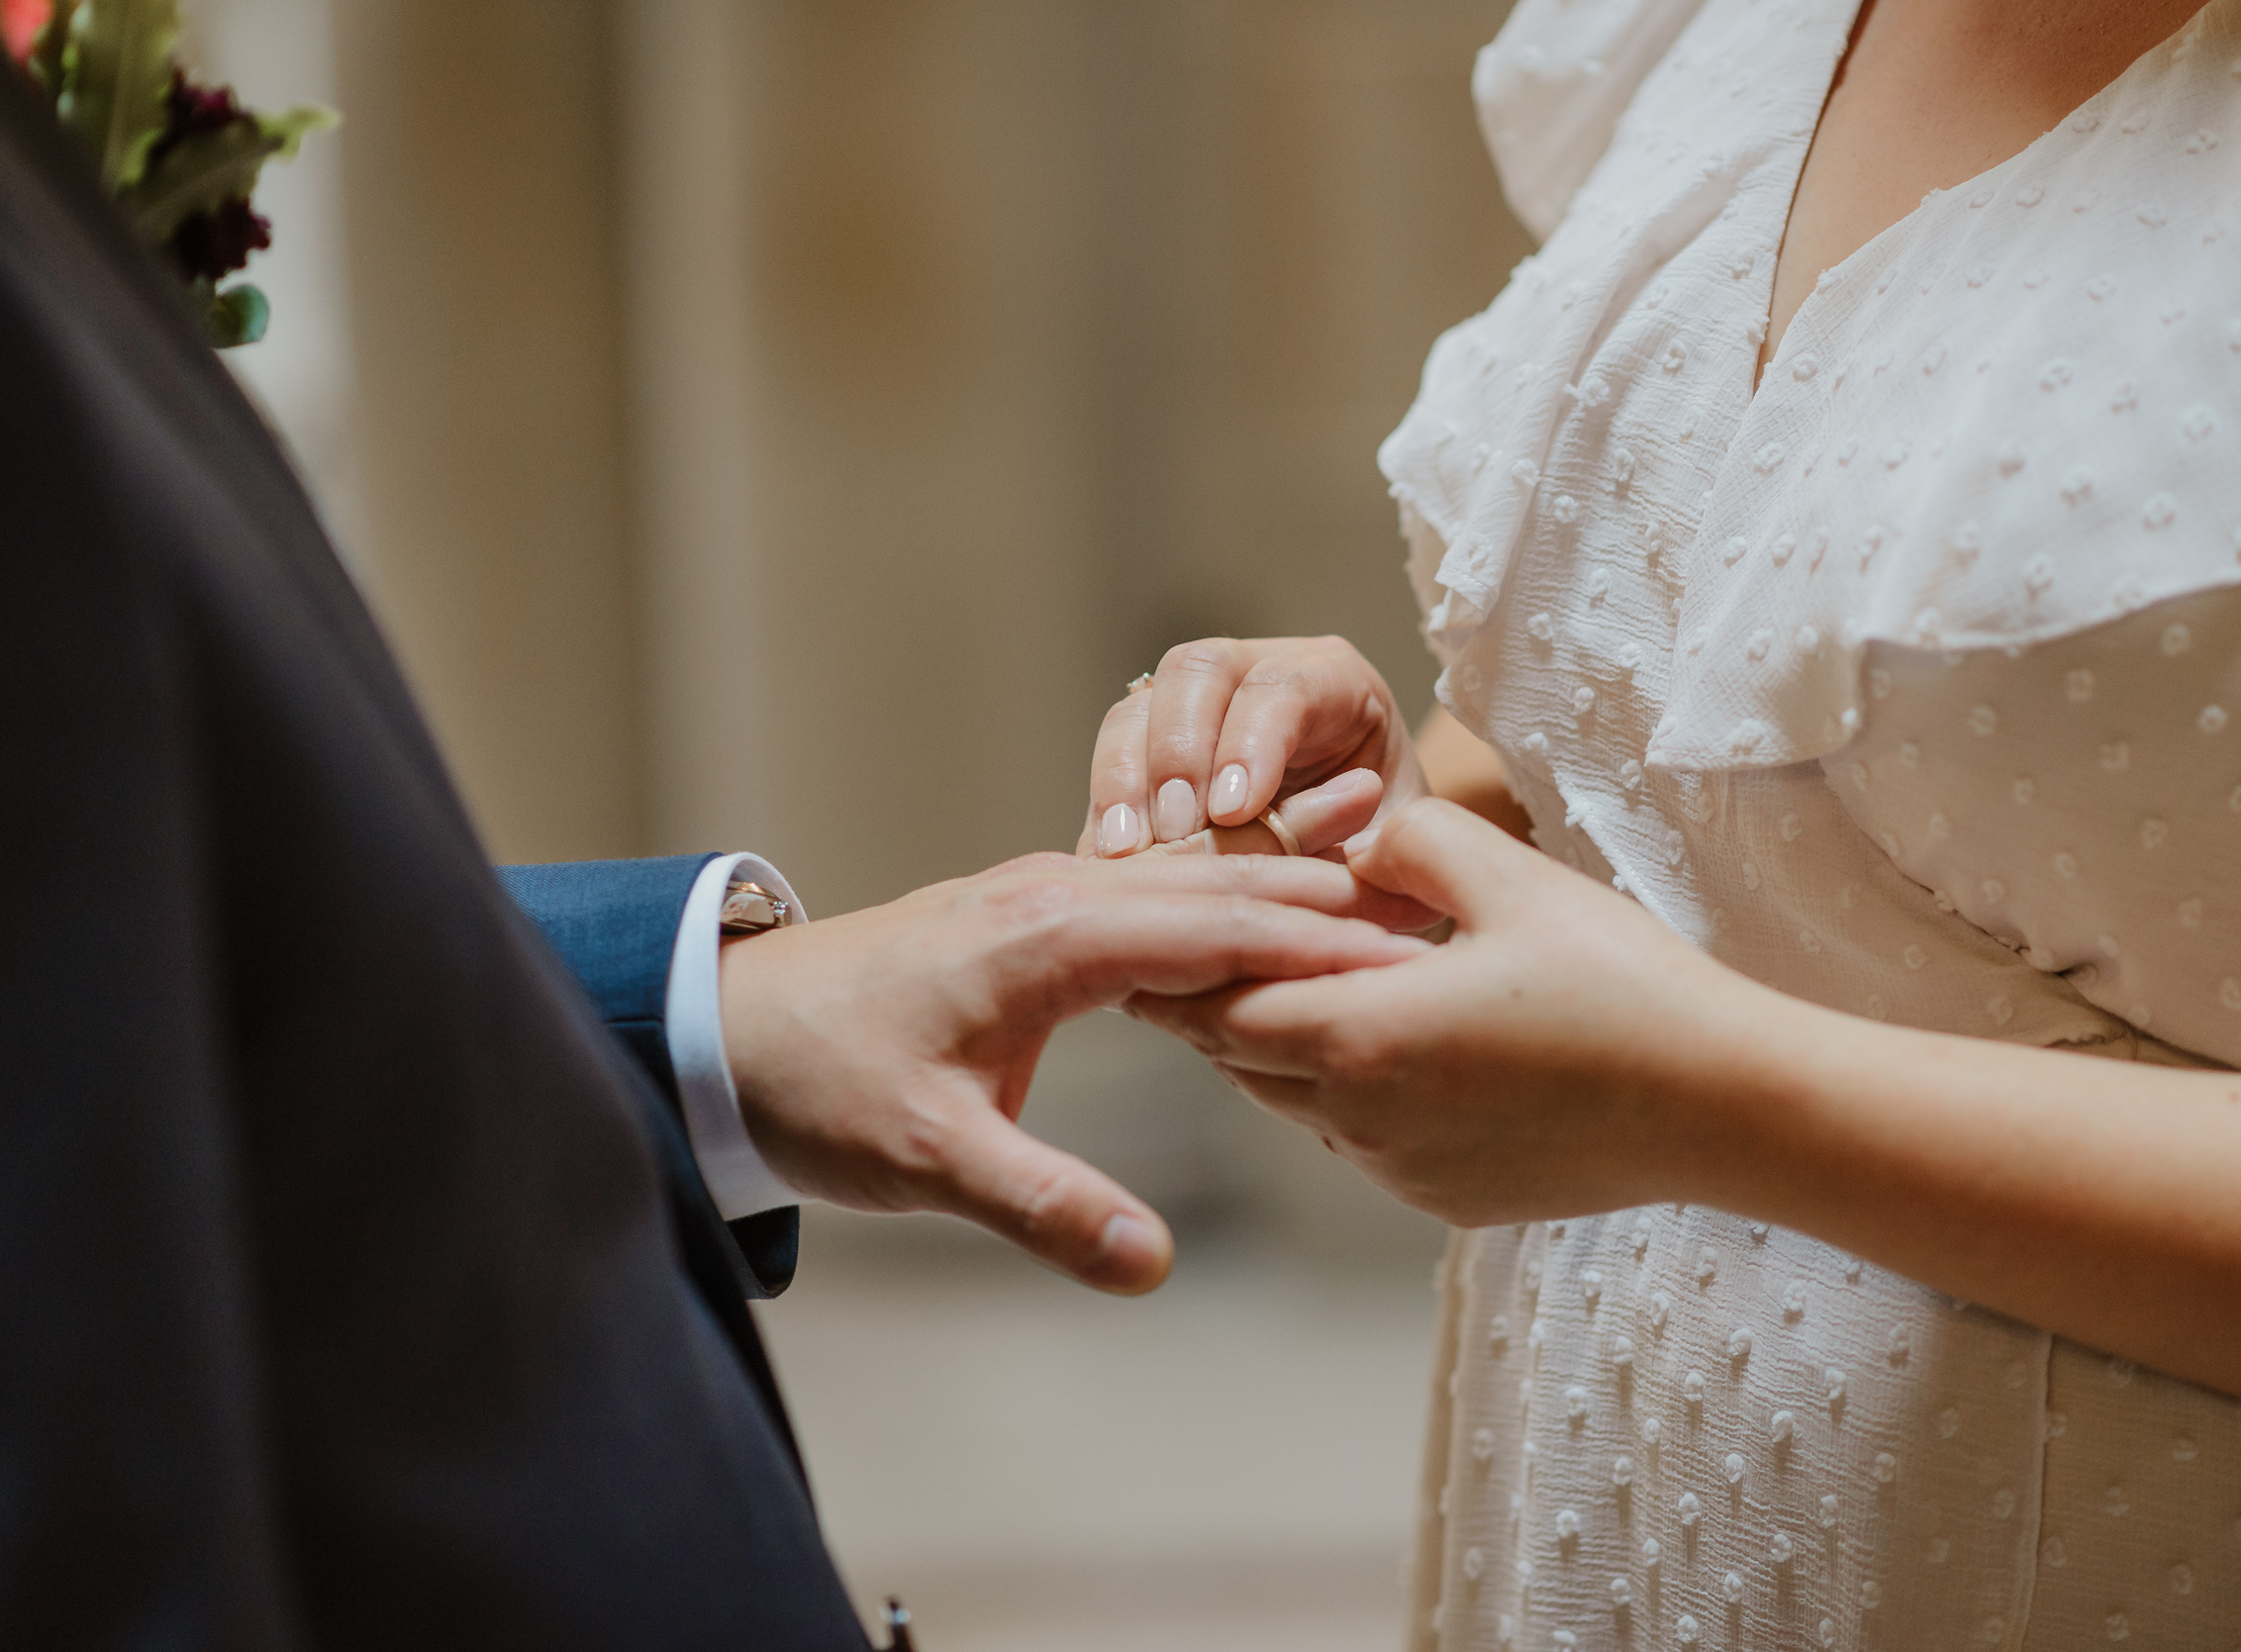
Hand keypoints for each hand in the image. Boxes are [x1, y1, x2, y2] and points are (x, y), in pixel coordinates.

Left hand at [715, 851, 1430, 1292]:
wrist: (726, 1028)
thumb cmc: (821, 1082)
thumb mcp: (930, 1159)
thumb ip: (1045, 1207)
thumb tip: (1152, 1268)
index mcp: (1053, 935)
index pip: (1222, 932)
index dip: (1323, 955)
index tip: (1419, 972)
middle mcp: (1061, 893)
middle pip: (1227, 887)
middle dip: (1333, 908)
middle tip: (1444, 925)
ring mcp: (1047, 894)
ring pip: (1196, 883)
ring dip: (1288, 898)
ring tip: (1391, 913)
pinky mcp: (1036, 916)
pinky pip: (1159, 898)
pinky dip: (1231, 908)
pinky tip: (1271, 931)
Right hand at [1080, 637, 1427, 857]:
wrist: (1355, 875)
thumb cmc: (1384, 857)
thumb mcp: (1391, 853)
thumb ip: (1367, 842)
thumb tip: (1350, 828)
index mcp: (1339, 683)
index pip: (1285, 685)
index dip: (1253, 741)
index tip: (1235, 811)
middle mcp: (1260, 674)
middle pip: (1200, 671)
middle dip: (1180, 749)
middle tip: (1177, 829)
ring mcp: (1197, 706)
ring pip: (1142, 705)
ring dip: (1128, 776)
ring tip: (1129, 849)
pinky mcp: (1150, 750)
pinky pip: (1112, 754)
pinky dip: (1107, 802)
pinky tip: (1112, 856)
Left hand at [1127, 799, 1783, 1226]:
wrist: (1723, 1107)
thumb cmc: (1623, 984)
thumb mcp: (1509, 876)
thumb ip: (1407, 840)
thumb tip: (1351, 846)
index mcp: (1361, 1036)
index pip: (1215, 1008)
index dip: (1174, 968)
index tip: (1139, 933)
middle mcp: (1360, 1119)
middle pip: (1241, 1060)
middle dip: (1215, 1004)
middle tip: (1181, 952)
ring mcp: (1399, 1170)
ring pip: (1296, 1102)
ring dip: (1282, 1047)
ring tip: (1274, 986)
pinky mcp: (1441, 1197)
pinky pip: (1358, 1138)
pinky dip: (1345, 1090)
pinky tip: (1379, 1044)